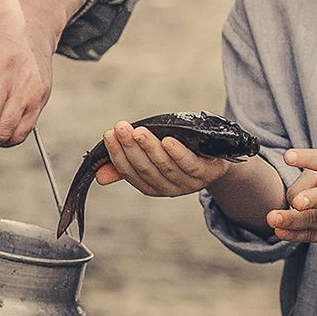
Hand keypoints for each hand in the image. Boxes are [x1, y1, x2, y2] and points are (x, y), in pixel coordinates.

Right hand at [95, 121, 232, 195]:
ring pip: (165, 166)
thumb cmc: (179, 155)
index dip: (117, 155)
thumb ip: (129, 164)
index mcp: (152, 186)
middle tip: (120, 127)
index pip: (130, 172)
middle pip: (145, 169)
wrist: (217, 160)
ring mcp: (188, 183)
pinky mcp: (205, 173)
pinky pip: (189, 165)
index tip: (109, 134)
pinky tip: (168, 140)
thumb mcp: (153, 158)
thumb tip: (99, 175)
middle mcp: (168, 188)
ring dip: (150, 148)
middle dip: (130, 148)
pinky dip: (177, 153)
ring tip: (139, 131)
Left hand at [267, 148, 316, 244]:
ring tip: (273, 218)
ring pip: (314, 220)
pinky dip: (294, 234)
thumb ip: (309, 180)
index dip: (307, 158)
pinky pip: (311, 235)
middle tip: (297, 202)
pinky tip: (279, 230)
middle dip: (312, 200)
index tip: (288, 156)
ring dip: (292, 220)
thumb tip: (289, 201)